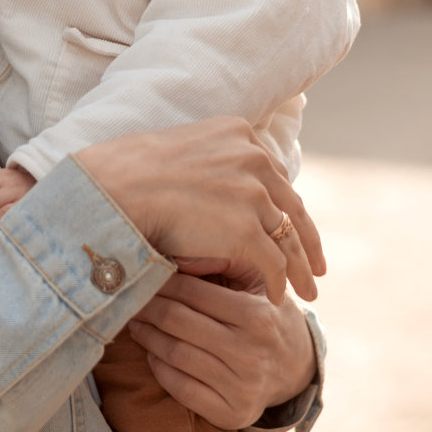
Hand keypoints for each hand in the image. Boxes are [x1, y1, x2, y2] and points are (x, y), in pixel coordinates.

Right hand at [74, 116, 324, 305]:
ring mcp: (251, 193)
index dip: (286, 205)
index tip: (293, 225)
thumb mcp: (179, 147)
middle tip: (316, 266)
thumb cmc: (129, 170)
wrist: (116, 187)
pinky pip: (272, 263)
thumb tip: (208, 182)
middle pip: (291, 205)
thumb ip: (207, 161)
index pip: (274, 176)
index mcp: (238, 134)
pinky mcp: (245, 229)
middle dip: (305, 238)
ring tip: (307, 291)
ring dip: (299, 268)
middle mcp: (253, 158)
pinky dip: (277, 282)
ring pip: (287, 238)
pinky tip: (276, 297)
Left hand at [126, 259, 317, 429]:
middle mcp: (250, 353)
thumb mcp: (257, 284)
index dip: (161, 280)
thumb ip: (224, 262)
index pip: (193, 292)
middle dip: (146, 306)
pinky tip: (152, 353)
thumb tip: (178, 253)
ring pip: (175, 354)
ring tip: (134, 321)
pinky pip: (181, 389)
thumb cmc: (266, 315)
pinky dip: (159, 368)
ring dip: (147, 336)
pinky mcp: (232, 414)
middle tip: (128, 296)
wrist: (296, 368)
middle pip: (178, 322)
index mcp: (257, 316)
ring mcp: (242, 387)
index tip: (141, 272)